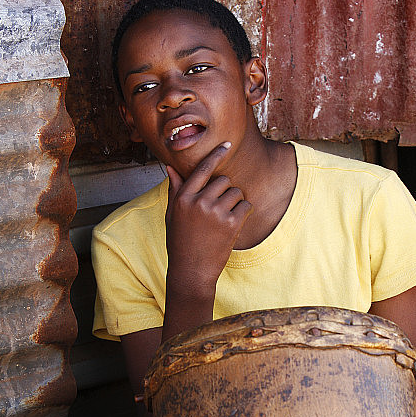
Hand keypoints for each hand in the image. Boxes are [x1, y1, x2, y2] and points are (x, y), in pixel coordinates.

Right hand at [165, 142, 251, 294]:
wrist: (191, 271)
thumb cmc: (180, 243)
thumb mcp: (172, 216)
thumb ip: (175, 191)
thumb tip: (170, 168)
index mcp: (183, 198)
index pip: (202, 169)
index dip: (216, 155)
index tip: (226, 145)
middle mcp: (199, 202)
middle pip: (223, 180)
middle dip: (226, 191)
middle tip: (220, 210)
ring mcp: (215, 212)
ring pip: (236, 192)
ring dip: (236, 203)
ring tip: (225, 220)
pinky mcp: (231, 224)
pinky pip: (246, 206)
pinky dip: (244, 213)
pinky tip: (234, 225)